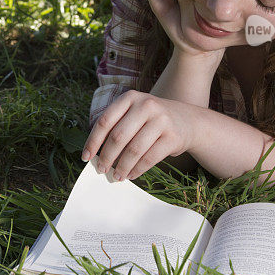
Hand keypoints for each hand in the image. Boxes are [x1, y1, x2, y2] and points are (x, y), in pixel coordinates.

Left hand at [81, 90, 201, 180]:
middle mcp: (146, 105)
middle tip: (101, 170)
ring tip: (117, 176)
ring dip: (122, 167)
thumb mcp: (134, 113)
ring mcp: (161, 120)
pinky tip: (131, 175)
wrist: (188, 121)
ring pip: (134, 150)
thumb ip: (117, 126)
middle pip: (118, 137)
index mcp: (130, 98)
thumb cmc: (152, 120)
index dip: (93, 141)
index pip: (105, 121)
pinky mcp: (173, 137)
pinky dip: (137, 170)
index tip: (86, 157)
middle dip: (107, 157)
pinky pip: (149, 158)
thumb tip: (96, 154)